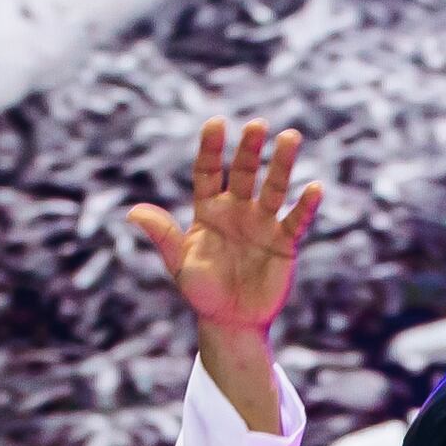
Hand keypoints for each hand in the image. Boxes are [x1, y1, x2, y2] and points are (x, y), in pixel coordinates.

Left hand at [120, 118, 323, 338]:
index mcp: (208, 210)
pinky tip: (314, 187)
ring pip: (273, 187)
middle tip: (257, 124)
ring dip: (282, 164)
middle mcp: (237, 210)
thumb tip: (131, 213)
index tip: (215, 123)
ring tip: (290, 137)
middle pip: (244, 172)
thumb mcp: (179, 264)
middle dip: (250, 149)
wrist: (231, 322)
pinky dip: (305, 205)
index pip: (208, 171)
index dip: (211, 148)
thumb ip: (162, 236)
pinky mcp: (284, 242)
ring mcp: (262, 223)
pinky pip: (295, 220)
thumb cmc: (202, 291)